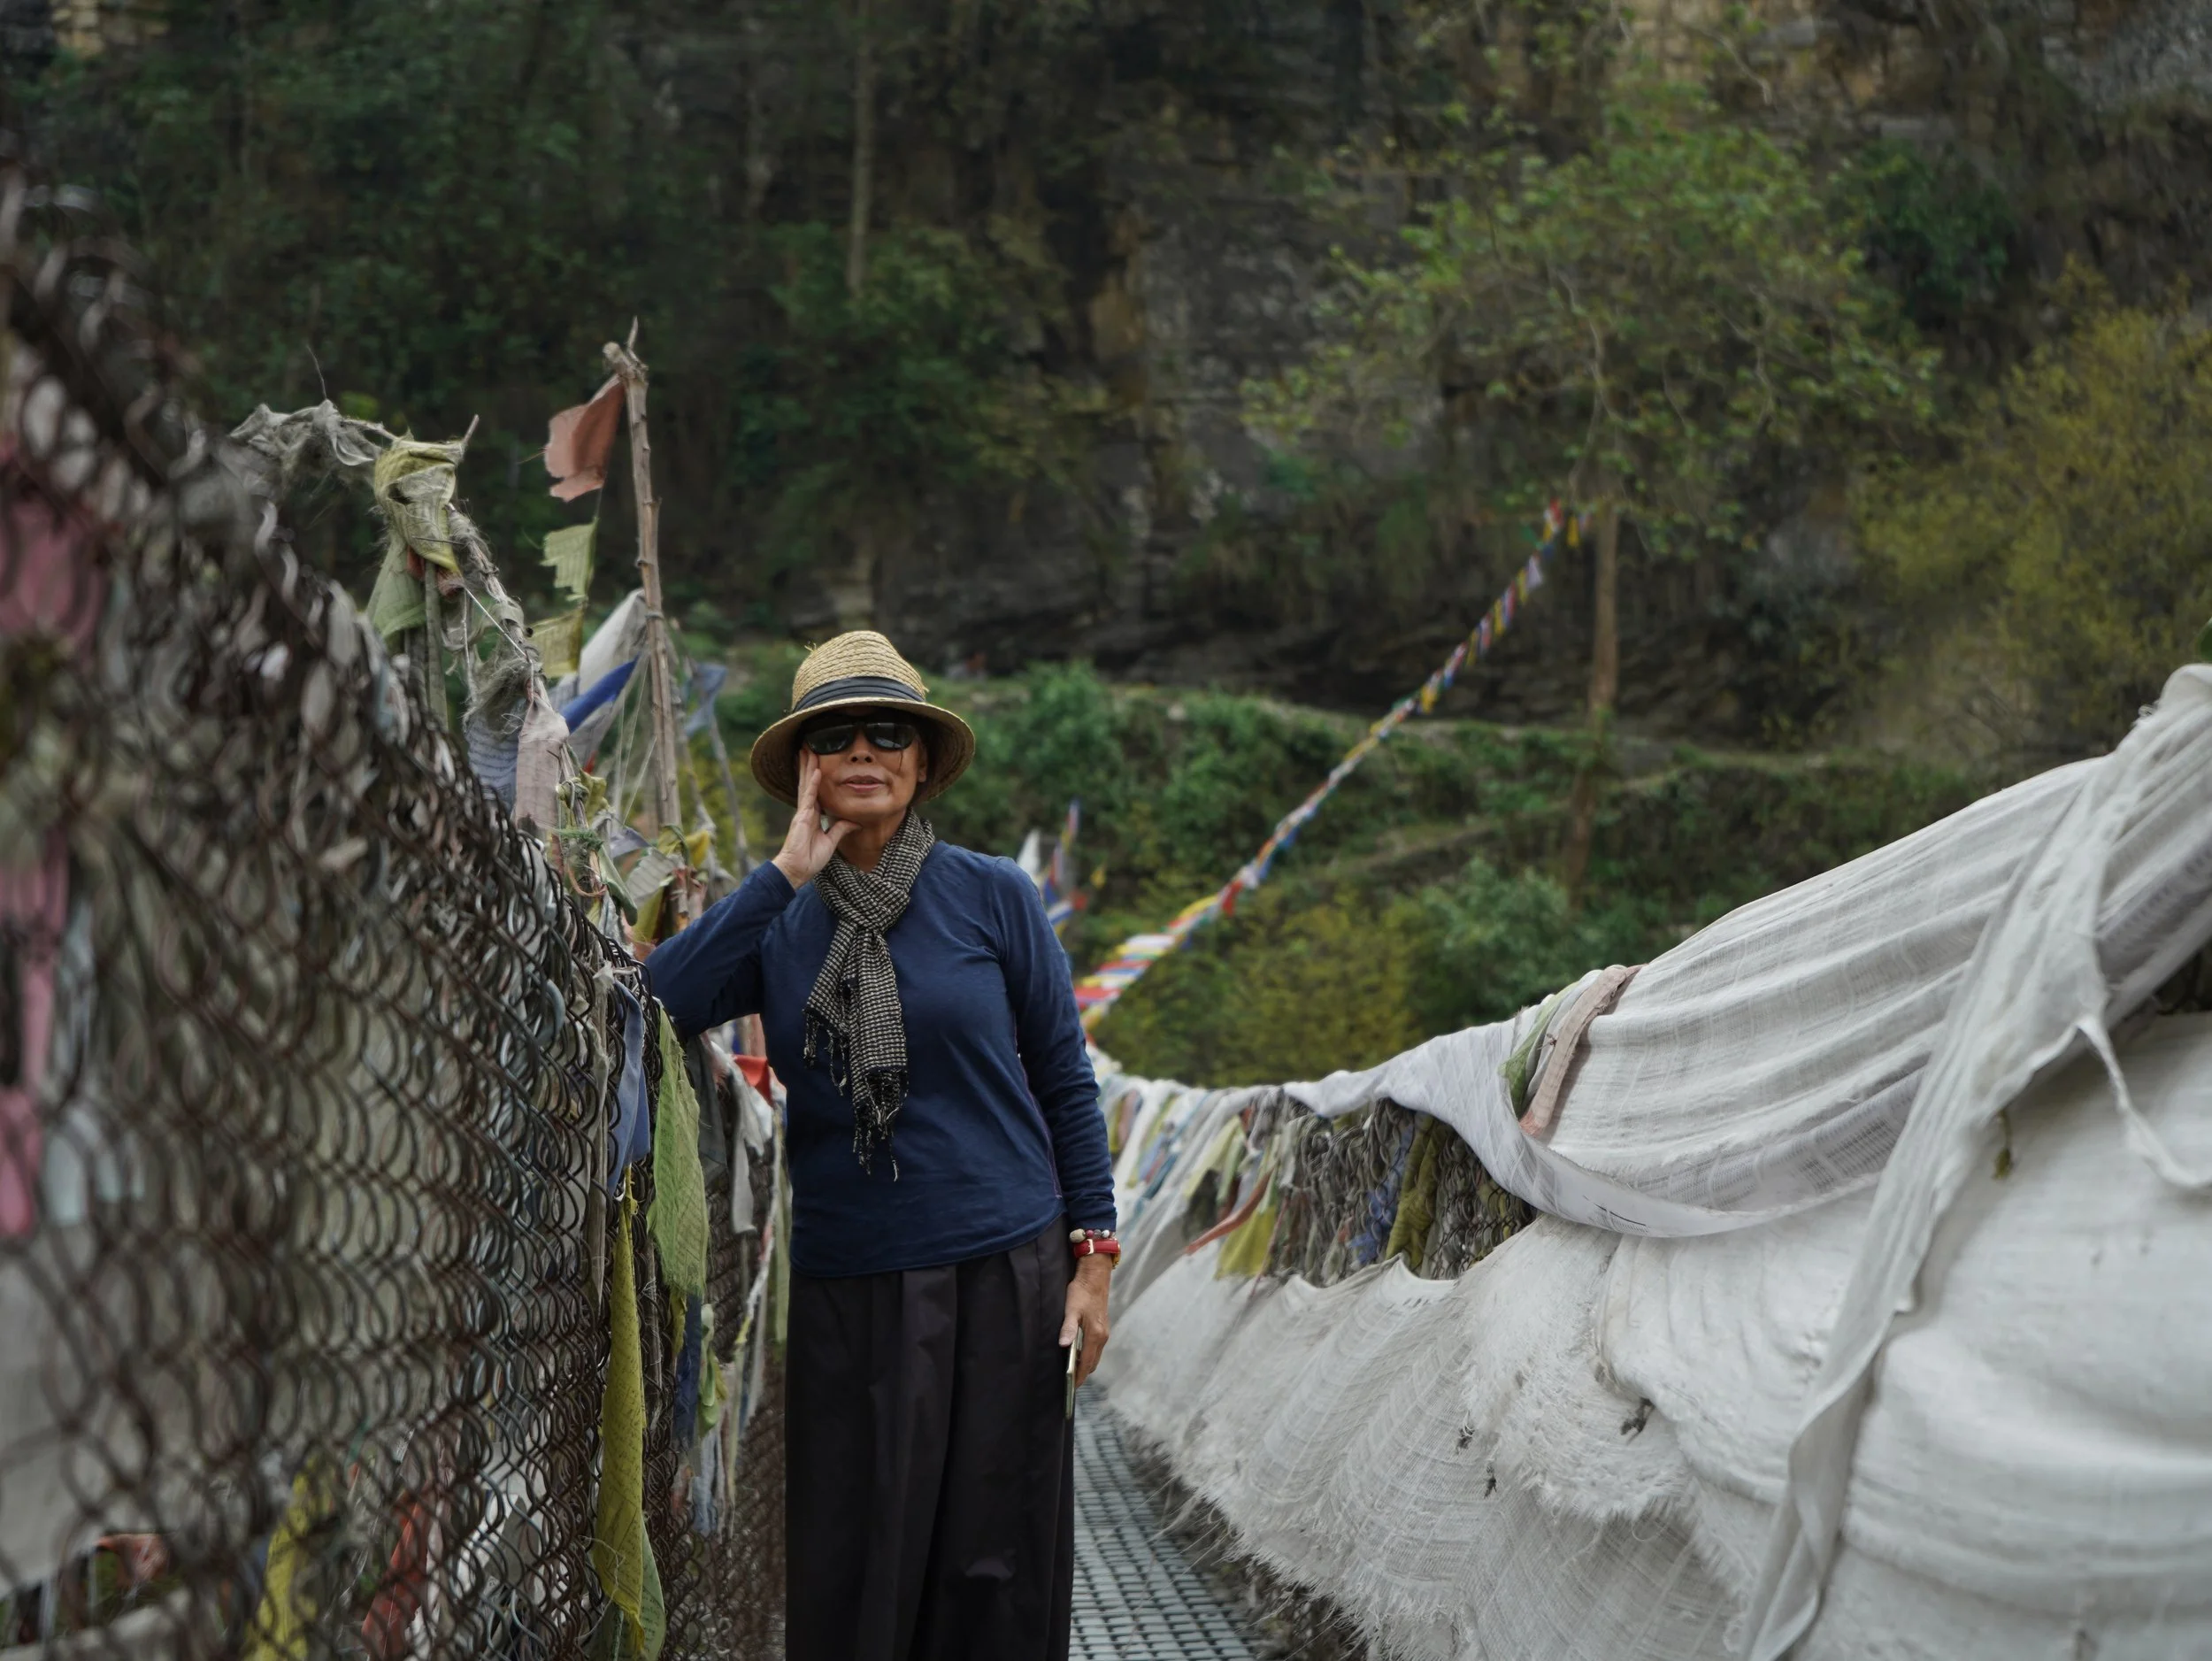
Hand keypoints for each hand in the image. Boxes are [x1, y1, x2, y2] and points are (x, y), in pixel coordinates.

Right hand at [772, 752, 856, 887]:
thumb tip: (855, 822)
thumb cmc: (810, 859)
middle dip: (809, 766)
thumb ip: (840, 829)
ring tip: (809, 750)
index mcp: (813, 816)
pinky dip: (813, 784)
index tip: (817, 763)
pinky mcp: (802, 818)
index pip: (816, 792)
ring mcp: (803, 813)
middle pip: (809, 784)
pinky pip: (809, 797)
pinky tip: (816, 771)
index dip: (816, 777)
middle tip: (809, 747)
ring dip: (809, 767)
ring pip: (807, 785)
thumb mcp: (831, 842)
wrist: (797, 870)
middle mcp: (806, 811)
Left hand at [1060, 1253, 1111, 1390]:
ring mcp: (1104, 1332)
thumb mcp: (1071, 1309)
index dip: (1079, 1376)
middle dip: (1083, 1373)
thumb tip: (1063, 1345)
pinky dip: (1089, 1355)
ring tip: (1073, 1371)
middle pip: (1093, 1362)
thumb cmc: (1081, 1292)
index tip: (1072, 1387)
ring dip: (1086, 1364)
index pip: (1087, 1362)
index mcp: (1095, 1334)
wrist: (1095, 1277)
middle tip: (1070, 1382)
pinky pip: (1096, 1348)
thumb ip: (1068, 1328)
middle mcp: (1102, 1336)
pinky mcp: (1103, 1328)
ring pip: (1095, 1355)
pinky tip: (1079, 1354)